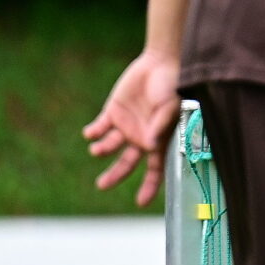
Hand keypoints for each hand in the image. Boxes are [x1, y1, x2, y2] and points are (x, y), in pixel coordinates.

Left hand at [82, 48, 182, 207]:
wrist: (160, 62)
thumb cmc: (173, 86)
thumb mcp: (171, 107)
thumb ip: (160, 126)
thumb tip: (149, 146)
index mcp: (158, 140)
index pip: (156, 169)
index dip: (150, 186)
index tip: (140, 202)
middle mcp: (141, 137)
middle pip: (126, 163)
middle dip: (114, 175)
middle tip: (101, 185)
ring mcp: (126, 125)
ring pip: (109, 147)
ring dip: (102, 150)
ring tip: (97, 150)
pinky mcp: (113, 112)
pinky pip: (99, 128)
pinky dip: (93, 133)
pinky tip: (91, 134)